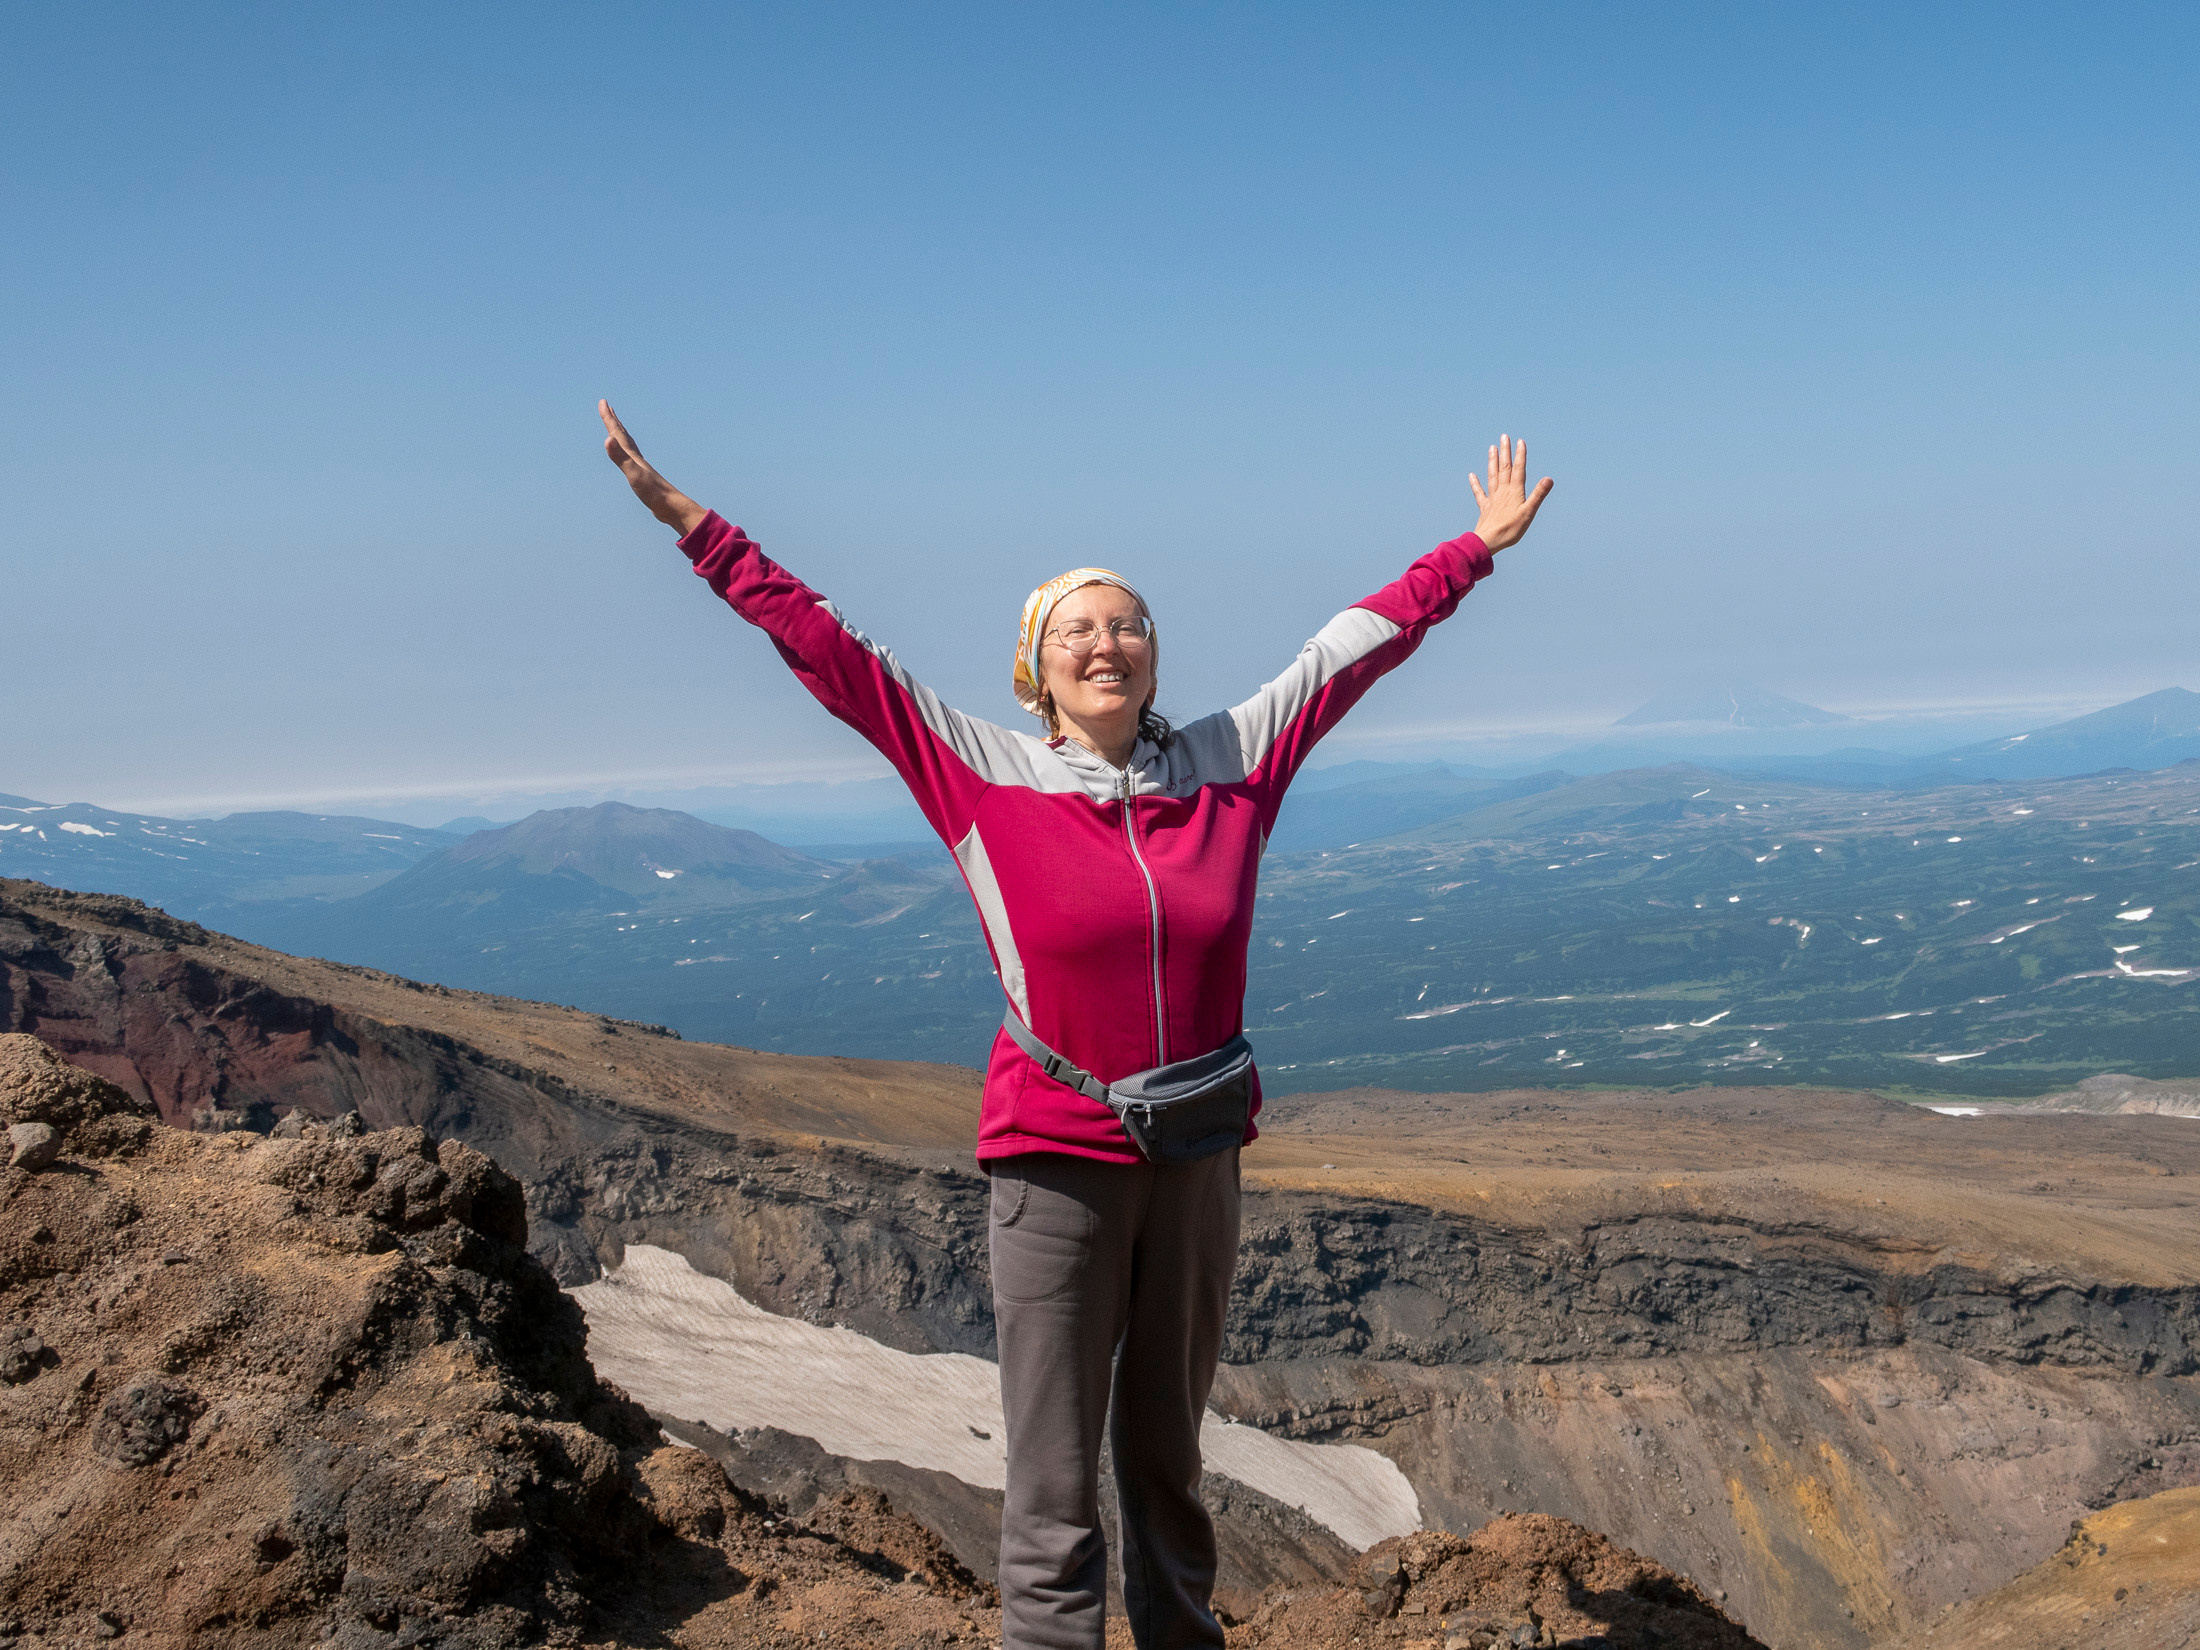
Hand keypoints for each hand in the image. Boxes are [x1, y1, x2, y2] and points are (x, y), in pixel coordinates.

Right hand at [600, 399, 708, 534]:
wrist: (672, 507)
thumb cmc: (653, 492)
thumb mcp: (633, 474)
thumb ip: (620, 457)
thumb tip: (608, 439)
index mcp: (632, 456)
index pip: (617, 433)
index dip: (609, 417)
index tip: (603, 402)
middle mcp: (637, 459)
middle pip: (623, 435)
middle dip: (614, 421)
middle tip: (607, 407)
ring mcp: (641, 468)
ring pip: (629, 446)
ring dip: (621, 435)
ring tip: (616, 430)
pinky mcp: (643, 478)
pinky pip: (631, 459)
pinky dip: (626, 453)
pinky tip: (628, 458)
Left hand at [1467, 434, 1552, 553]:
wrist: (1489, 541)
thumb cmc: (1511, 529)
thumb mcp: (1529, 512)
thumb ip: (1538, 494)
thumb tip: (1549, 479)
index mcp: (1515, 491)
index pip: (1519, 469)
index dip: (1520, 455)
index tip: (1520, 441)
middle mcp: (1503, 491)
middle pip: (1504, 468)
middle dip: (1505, 452)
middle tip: (1504, 436)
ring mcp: (1492, 498)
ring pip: (1492, 476)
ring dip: (1493, 461)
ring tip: (1492, 448)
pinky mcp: (1485, 507)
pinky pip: (1479, 493)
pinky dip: (1475, 483)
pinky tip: (1471, 475)